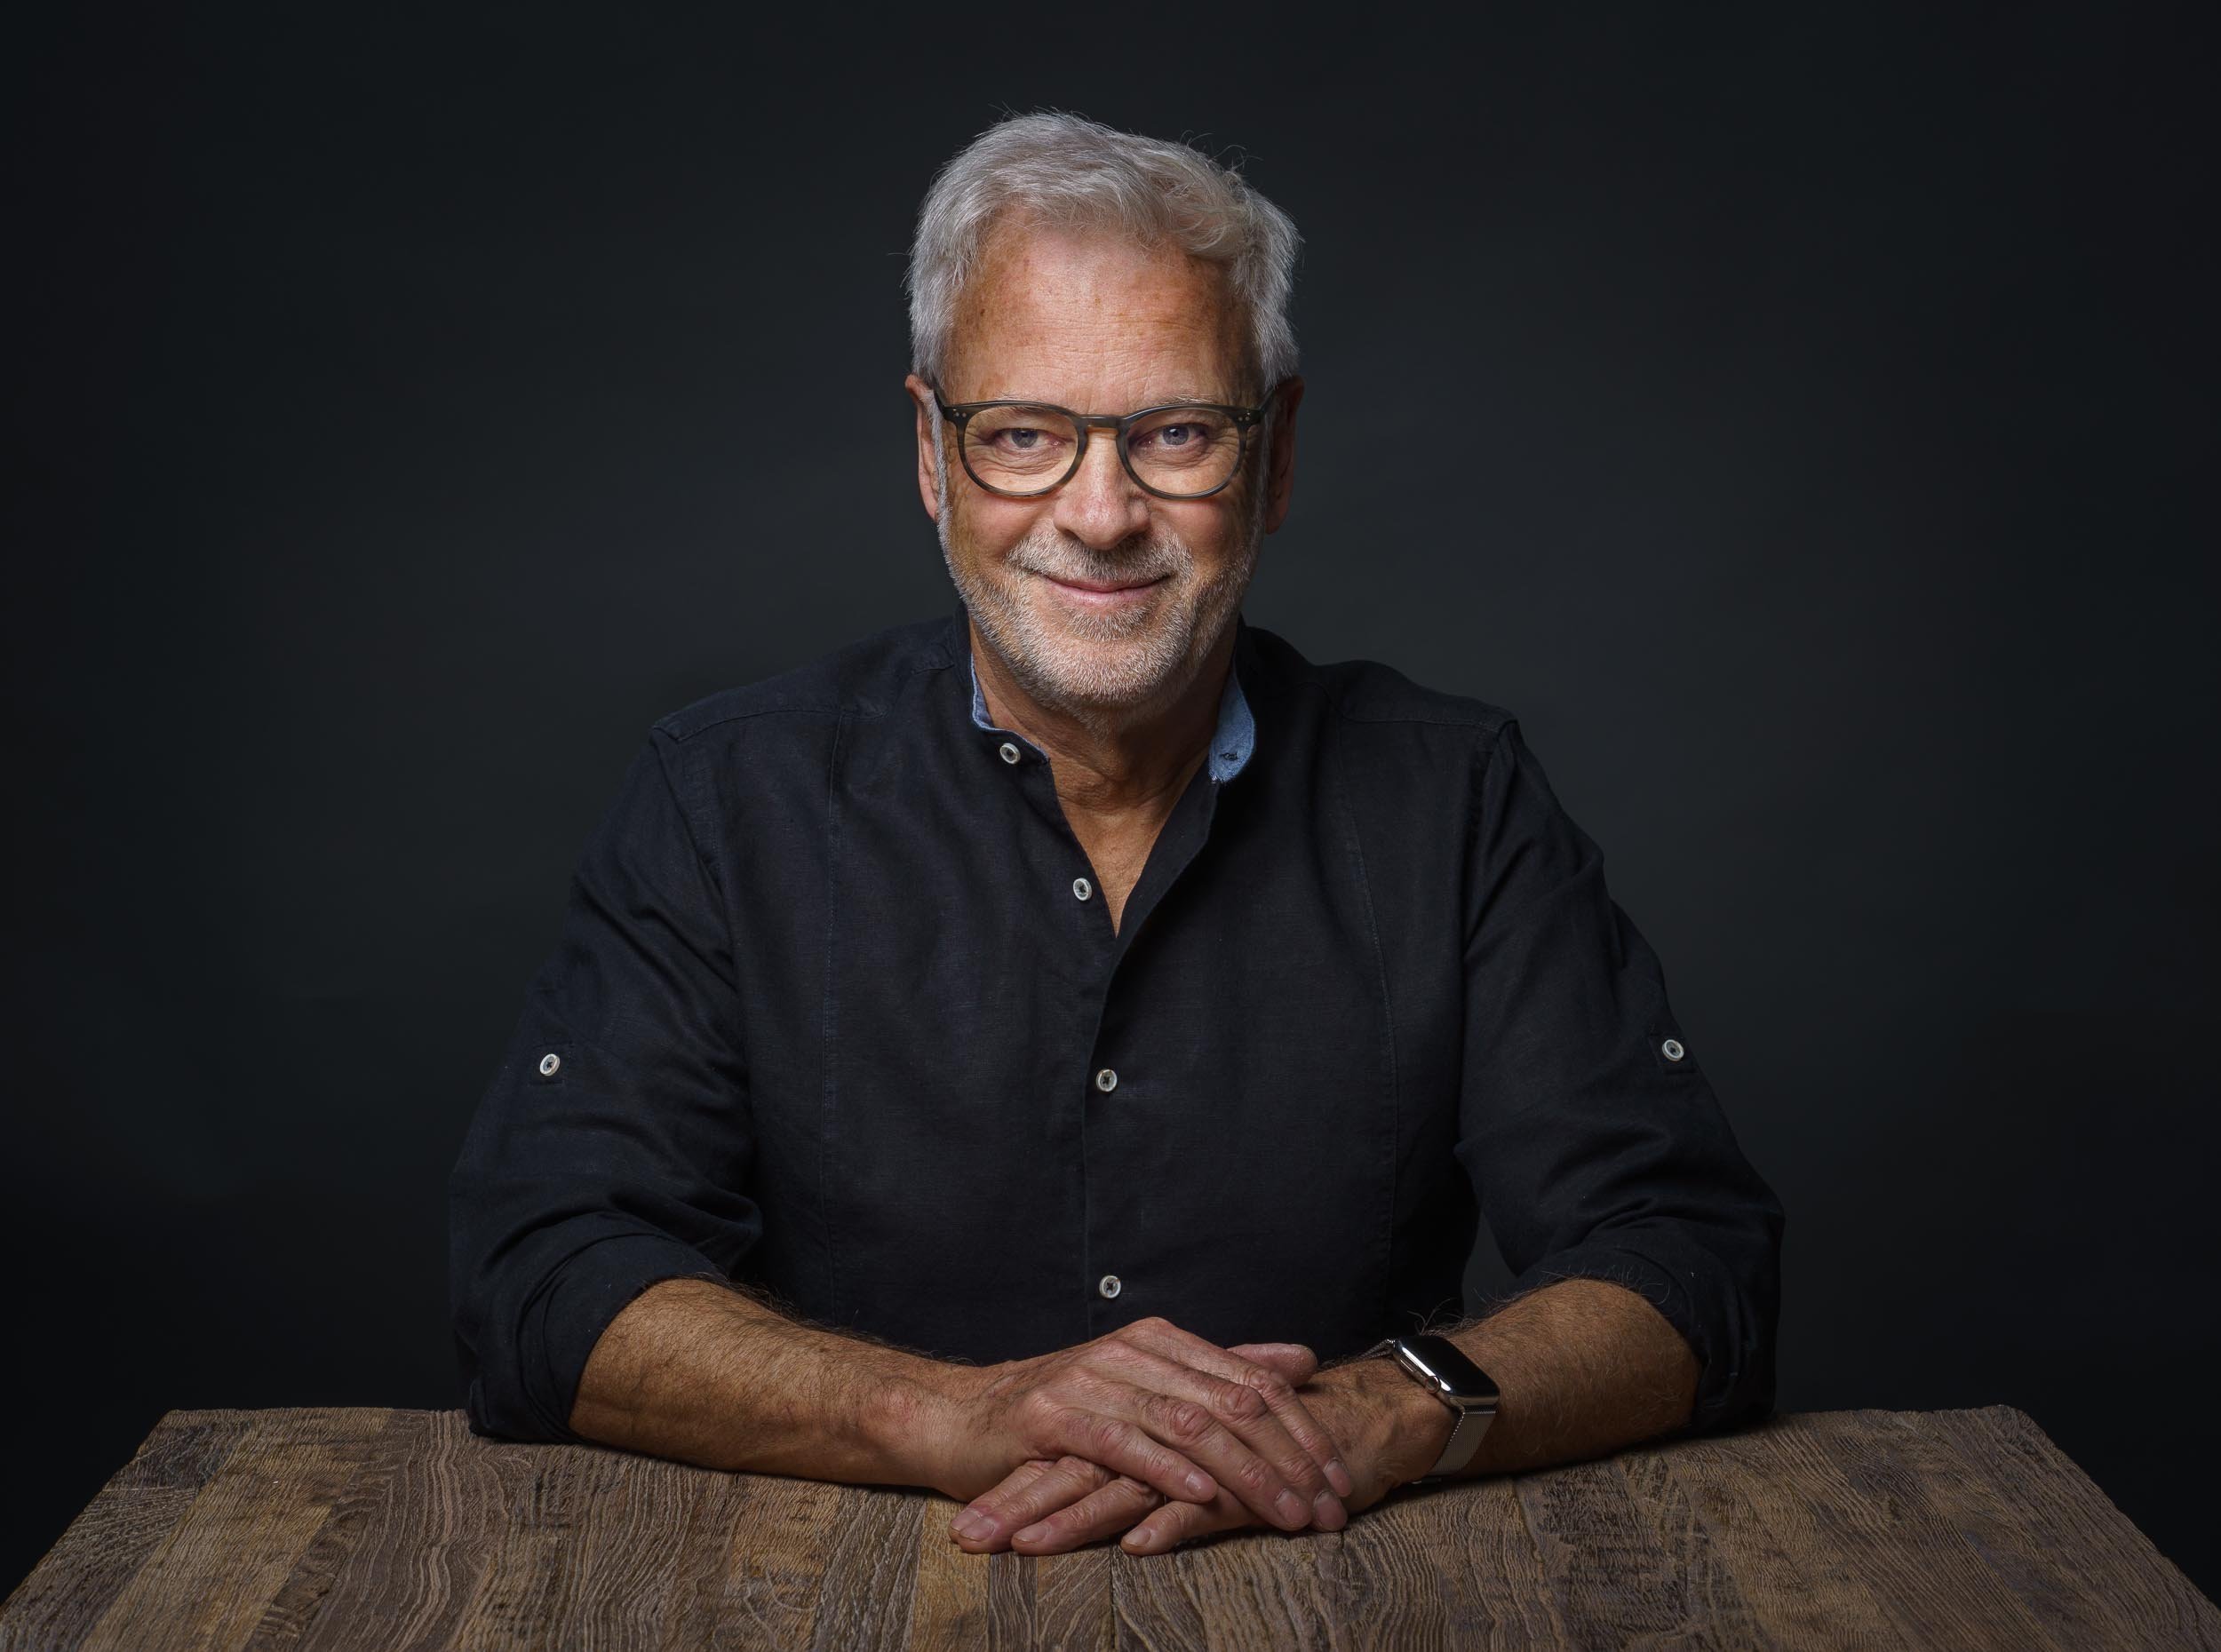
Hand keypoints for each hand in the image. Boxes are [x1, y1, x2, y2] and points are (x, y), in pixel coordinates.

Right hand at [949, 1350, 1448, 1555]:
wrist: (959, 1419)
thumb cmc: (1059, 1415)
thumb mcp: (1148, 1386)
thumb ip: (1222, 1372)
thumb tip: (1300, 1359)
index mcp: (1161, 1341)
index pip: (1252, 1382)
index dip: (1302, 1431)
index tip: (1338, 1480)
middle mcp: (1132, 1351)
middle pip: (1232, 1404)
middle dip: (1289, 1462)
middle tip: (1326, 1509)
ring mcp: (1092, 1379)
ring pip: (1189, 1425)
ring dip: (1246, 1476)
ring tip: (1285, 1514)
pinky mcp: (1055, 1416)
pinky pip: (1125, 1444)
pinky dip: (1169, 1471)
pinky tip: (1205, 1497)